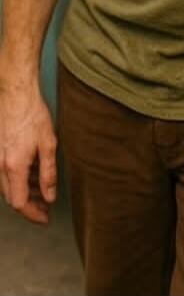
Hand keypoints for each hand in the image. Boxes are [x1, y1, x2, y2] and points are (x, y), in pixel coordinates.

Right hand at [0, 76, 56, 223]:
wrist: (16, 94)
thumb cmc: (33, 115)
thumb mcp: (48, 144)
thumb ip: (48, 173)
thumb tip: (50, 197)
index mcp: (13, 167)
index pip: (19, 203)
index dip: (32, 214)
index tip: (45, 218)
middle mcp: (1, 166)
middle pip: (12, 197)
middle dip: (29, 205)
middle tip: (46, 208)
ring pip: (9, 185)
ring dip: (25, 191)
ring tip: (43, 190)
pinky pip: (7, 173)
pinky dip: (19, 178)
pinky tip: (33, 173)